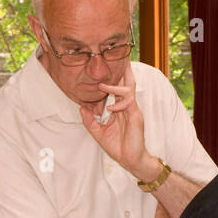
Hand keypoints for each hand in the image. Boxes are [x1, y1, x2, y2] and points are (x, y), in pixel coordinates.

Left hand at [79, 62, 150, 177]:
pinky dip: (119, 104)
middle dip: (124, 70)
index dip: (114, 77)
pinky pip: (129, 104)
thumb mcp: (99, 133)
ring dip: (116, 86)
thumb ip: (90, 121)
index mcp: (120, 108)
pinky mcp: (136, 117)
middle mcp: (128, 106)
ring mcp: (133, 111)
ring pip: (129, 90)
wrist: (131, 160)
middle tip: (121, 57)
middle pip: (128, 83)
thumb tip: (81, 108)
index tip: (108, 65)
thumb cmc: (118, 147)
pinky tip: (111, 109)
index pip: (118, 89)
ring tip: (102, 86)